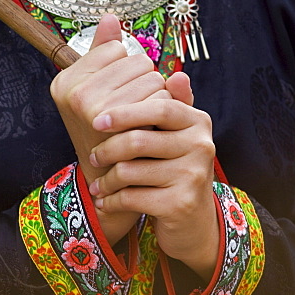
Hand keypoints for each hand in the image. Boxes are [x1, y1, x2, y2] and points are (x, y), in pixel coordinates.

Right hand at [50, 14, 169, 244]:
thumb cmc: (112, 131)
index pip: (116, 47)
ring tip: (145, 116)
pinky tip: (153, 125)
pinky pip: (158, 95)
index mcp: (66, 78)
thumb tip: (111, 16)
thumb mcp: (104, 89)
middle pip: (136, 60)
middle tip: (137, 106)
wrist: (111, 182)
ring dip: (157, 95)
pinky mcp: (116, 122)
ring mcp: (89, 106)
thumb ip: (105, 52)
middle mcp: (72, 90)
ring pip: (151, 76)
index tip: (121, 90)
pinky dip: (164, 108)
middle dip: (146, 80)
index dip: (127, 67)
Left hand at [87, 76, 219, 280]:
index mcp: (197, 120)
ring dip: (107, 179)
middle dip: (108, 148)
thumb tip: (175, 72)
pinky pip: (133, 197)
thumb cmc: (175, 168)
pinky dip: (113, 200)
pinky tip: (104, 201)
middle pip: (140, 139)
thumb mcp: (174, 134)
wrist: (193, 221)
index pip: (158, 106)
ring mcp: (194, 175)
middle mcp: (201, 145)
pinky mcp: (181, 204)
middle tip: (93, 157)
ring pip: (131, 170)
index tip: (97, 120)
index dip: (125, 112)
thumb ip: (168, 102)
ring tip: (97, 183)